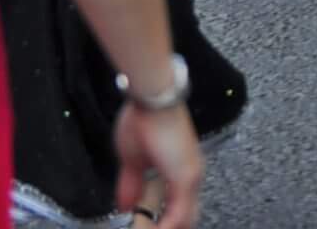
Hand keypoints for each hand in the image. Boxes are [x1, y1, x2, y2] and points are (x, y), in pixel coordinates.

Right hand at [113, 102, 203, 228]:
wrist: (152, 101)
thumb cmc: (143, 121)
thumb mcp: (131, 160)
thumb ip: (131, 186)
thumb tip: (125, 206)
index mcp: (179, 173)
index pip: (176, 208)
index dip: (162, 224)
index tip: (146, 227)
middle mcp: (191, 177)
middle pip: (184, 217)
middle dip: (167, 228)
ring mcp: (191, 177)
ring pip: (184, 219)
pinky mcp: (186, 177)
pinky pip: (180, 214)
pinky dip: (167, 228)